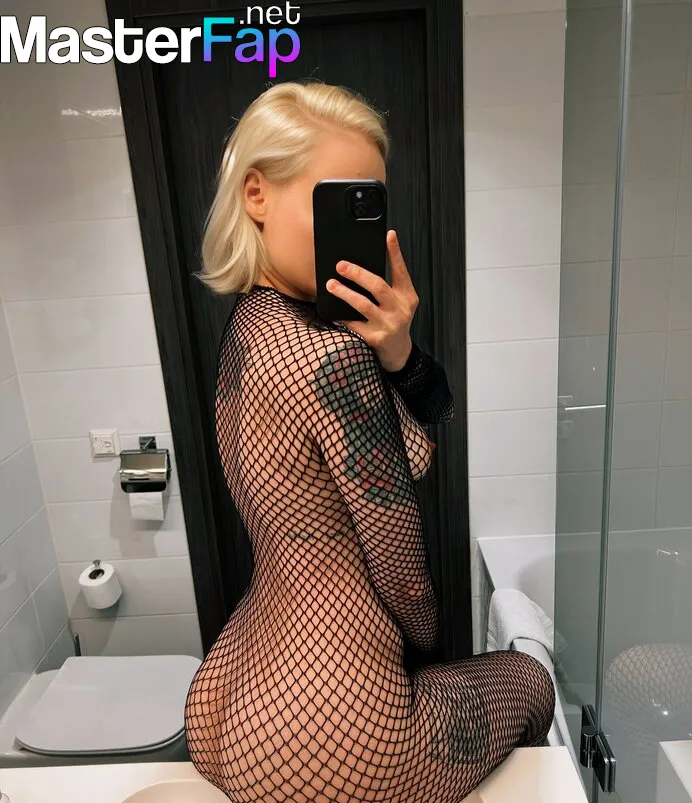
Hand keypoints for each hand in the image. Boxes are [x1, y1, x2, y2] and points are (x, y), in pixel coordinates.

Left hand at [325, 230, 418, 371]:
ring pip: (363, 305)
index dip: (395, 253)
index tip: (388, 235)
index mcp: (408, 297)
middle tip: (340, 265)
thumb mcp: (399, 302)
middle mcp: (400, 310)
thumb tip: (366, 263)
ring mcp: (388, 325)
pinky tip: (331, 310)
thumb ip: (389, 285)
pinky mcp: (375, 339)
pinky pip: (354, 324)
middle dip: (358, 273)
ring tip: (331, 285)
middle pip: (378, 286)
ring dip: (345, 293)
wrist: (398, 354)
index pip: (401, 271)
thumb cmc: (394, 322)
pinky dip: (341, 316)